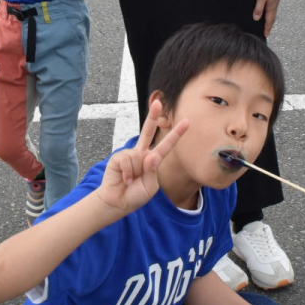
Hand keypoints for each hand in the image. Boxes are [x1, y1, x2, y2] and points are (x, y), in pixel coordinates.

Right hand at [98, 99, 188, 218]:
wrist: (118, 203)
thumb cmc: (136, 194)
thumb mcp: (150, 186)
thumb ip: (152, 171)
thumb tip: (149, 155)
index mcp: (154, 160)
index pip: (167, 145)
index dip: (177, 133)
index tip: (187, 121)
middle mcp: (142, 154)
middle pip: (147, 131)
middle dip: (152, 116)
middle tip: (158, 101)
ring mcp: (130, 154)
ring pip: (139, 157)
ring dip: (136, 172)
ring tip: (130, 181)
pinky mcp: (118, 157)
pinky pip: (128, 160)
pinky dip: (128, 173)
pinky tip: (124, 179)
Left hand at [252, 0, 281, 36]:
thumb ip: (259, 8)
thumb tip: (256, 19)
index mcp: (272, 7)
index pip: (269, 20)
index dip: (267, 28)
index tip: (265, 35)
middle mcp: (274, 5)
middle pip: (271, 18)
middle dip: (268, 25)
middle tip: (266, 32)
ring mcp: (274, 1)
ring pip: (271, 13)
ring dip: (268, 19)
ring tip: (265, 24)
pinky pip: (270, 8)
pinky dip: (268, 13)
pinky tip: (265, 12)